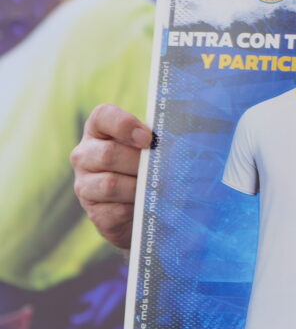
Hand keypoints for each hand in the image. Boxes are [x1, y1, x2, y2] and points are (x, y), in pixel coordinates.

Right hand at [71, 104, 152, 250]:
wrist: (145, 210)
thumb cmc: (151, 168)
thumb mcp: (152, 148)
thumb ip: (158, 141)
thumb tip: (178, 145)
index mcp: (99, 132)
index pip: (103, 116)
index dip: (125, 125)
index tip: (148, 139)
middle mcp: (85, 156)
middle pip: (107, 154)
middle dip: (140, 163)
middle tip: (161, 169)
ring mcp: (84, 185)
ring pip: (110, 184)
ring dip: (140, 188)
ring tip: (157, 189)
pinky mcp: (94, 212)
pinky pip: (115, 211)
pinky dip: (136, 210)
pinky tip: (147, 207)